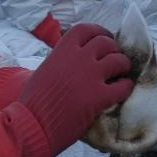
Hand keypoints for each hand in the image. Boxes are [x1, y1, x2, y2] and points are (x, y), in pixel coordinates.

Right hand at [18, 24, 133, 155]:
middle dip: (113, 49)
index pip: (85, 30)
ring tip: (121, 74)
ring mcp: (90, 76)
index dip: (99, 32)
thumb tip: (69, 61)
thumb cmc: (31, 103)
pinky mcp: (99, 97)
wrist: (30, 126)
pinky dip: (126, 87)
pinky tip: (123, 90)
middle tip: (114, 59)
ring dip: (123, 65)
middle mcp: (78, 58)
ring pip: (119, 61)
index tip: (105, 38)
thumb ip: (60, 62)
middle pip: (106, 43)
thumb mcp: (43, 71)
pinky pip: (123, 86)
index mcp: (61, 51)